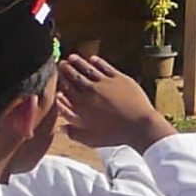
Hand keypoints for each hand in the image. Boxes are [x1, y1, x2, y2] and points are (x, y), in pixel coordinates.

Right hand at [56, 55, 174, 152]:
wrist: (139, 125)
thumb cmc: (114, 134)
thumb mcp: (90, 138)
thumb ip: (73, 133)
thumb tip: (60, 128)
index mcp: (82, 104)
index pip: (67, 89)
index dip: (60, 81)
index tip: (56, 75)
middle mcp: (91, 91)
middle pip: (76, 76)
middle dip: (67, 68)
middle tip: (61, 62)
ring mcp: (106, 82)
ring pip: (89, 69)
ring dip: (79, 62)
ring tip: (72, 57)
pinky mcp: (120, 78)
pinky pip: (106, 67)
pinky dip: (98, 62)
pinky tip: (93, 58)